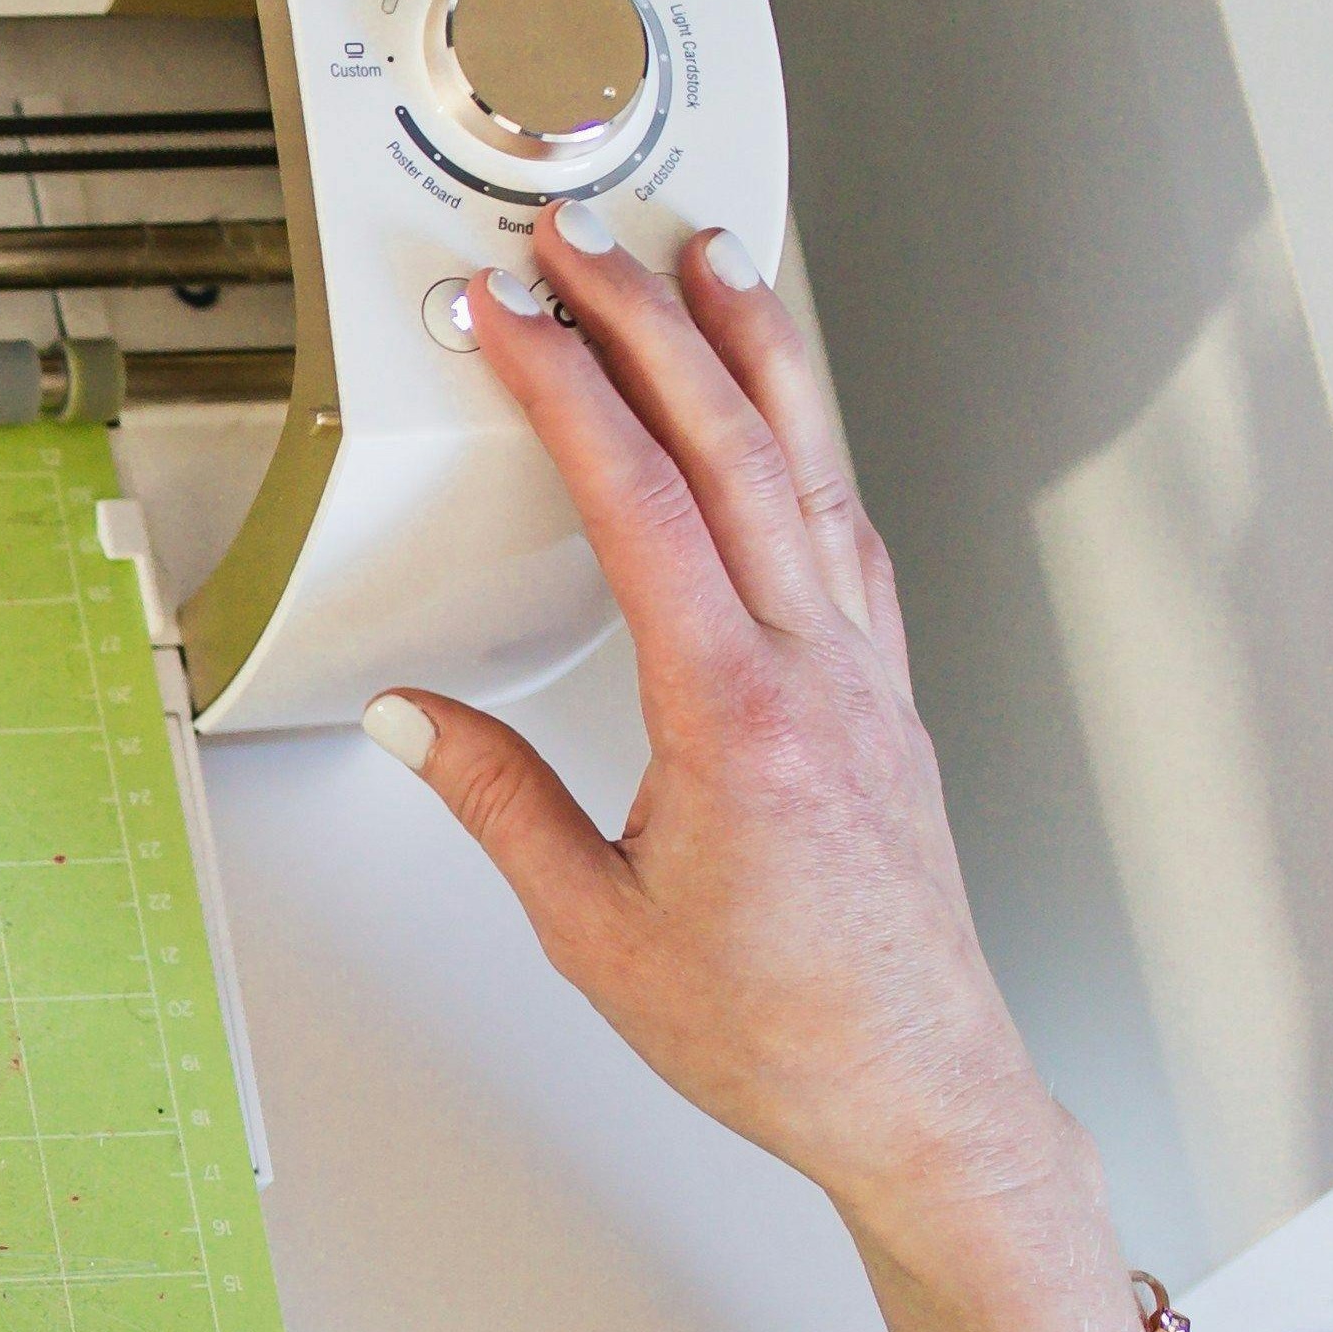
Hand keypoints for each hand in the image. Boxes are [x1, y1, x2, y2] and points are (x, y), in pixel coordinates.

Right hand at [378, 208, 1200, 1331]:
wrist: (920, 1091)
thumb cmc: (777, 1032)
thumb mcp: (593, 929)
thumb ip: (497, 803)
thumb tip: (412, 716)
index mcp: (732, 715)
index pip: (635, 502)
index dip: (562, 389)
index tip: (504, 314)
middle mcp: (817, 670)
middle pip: (730, 446)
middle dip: (648, 322)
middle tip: (584, 239)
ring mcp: (866, 674)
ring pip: (810, 468)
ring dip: (753, 352)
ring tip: (708, 260)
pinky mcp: (888, 696)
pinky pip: (849, 534)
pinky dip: (809, 448)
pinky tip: (787, 421)